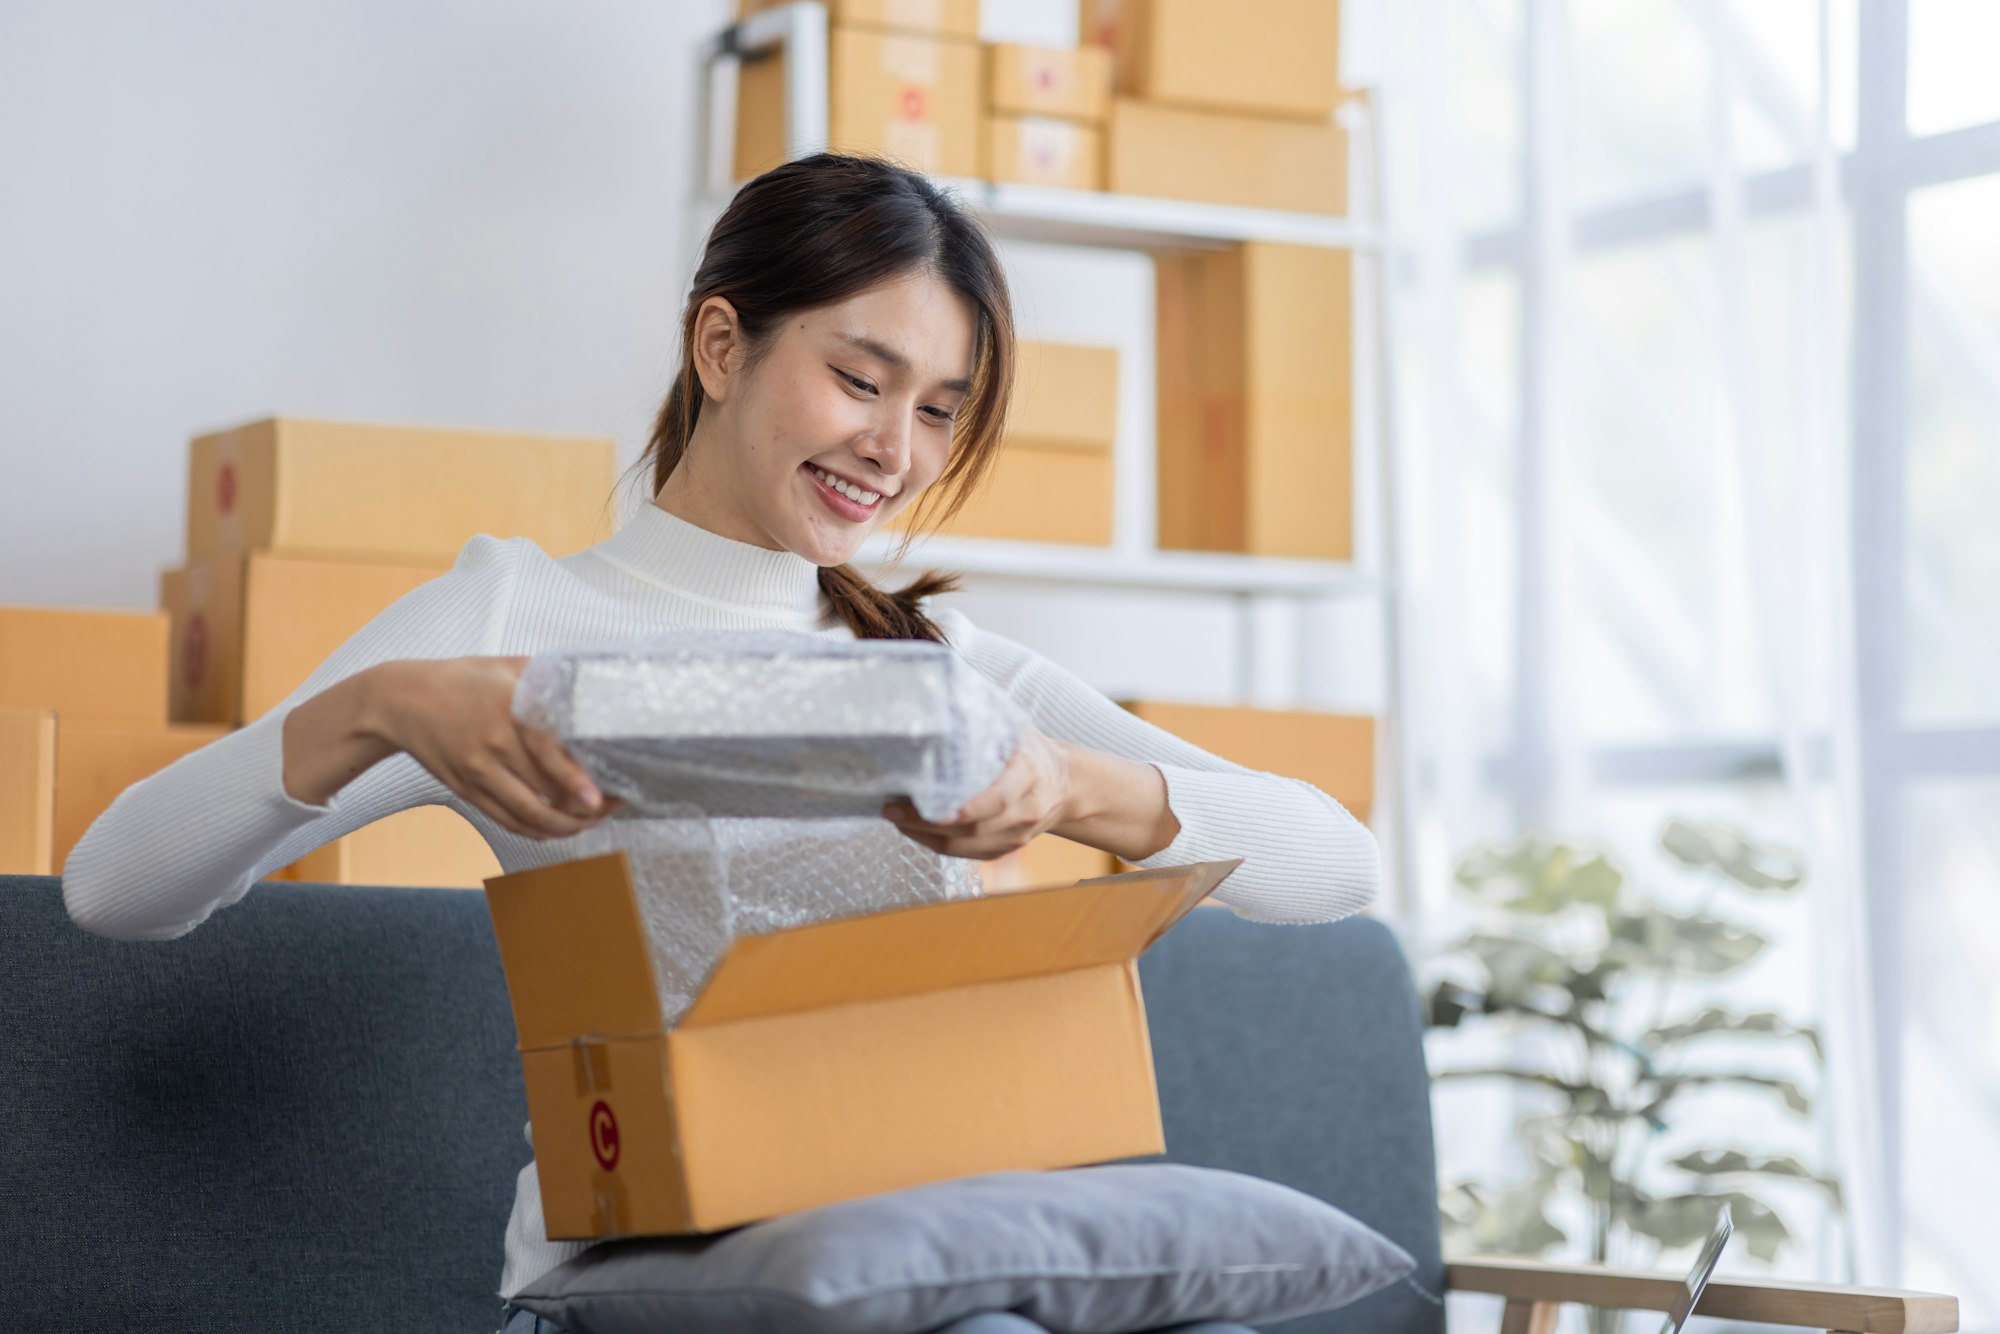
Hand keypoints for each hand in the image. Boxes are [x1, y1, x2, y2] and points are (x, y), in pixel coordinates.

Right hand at [365, 656, 622, 839]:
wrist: (399, 700)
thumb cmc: (460, 680)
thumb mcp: (506, 667)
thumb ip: (548, 677)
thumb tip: (593, 684)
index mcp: (509, 710)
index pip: (548, 752)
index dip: (575, 781)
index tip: (599, 798)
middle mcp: (493, 744)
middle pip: (544, 790)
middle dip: (582, 808)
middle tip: (611, 807)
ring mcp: (478, 771)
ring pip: (526, 814)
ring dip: (562, 827)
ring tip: (587, 823)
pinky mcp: (466, 790)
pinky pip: (505, 820)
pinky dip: (533, 831)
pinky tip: (554, 829)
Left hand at [881, 725, 1072, 859]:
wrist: (1065, 784)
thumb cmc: (1030, 751)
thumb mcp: (1015, 729)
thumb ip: (984, 723)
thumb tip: (938, 701)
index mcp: (1030, 774)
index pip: (998, 798)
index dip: (966, 808)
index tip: (930, 806)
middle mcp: (1028, 809)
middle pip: (975, 827)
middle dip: (928, 823)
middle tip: (893, 809)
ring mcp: (1018, 834)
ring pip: (967, 846)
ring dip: (926, 836)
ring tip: (896, 818)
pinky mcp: (1007, 848)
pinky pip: (968, 853)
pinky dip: (937, 844)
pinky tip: (915, 830)